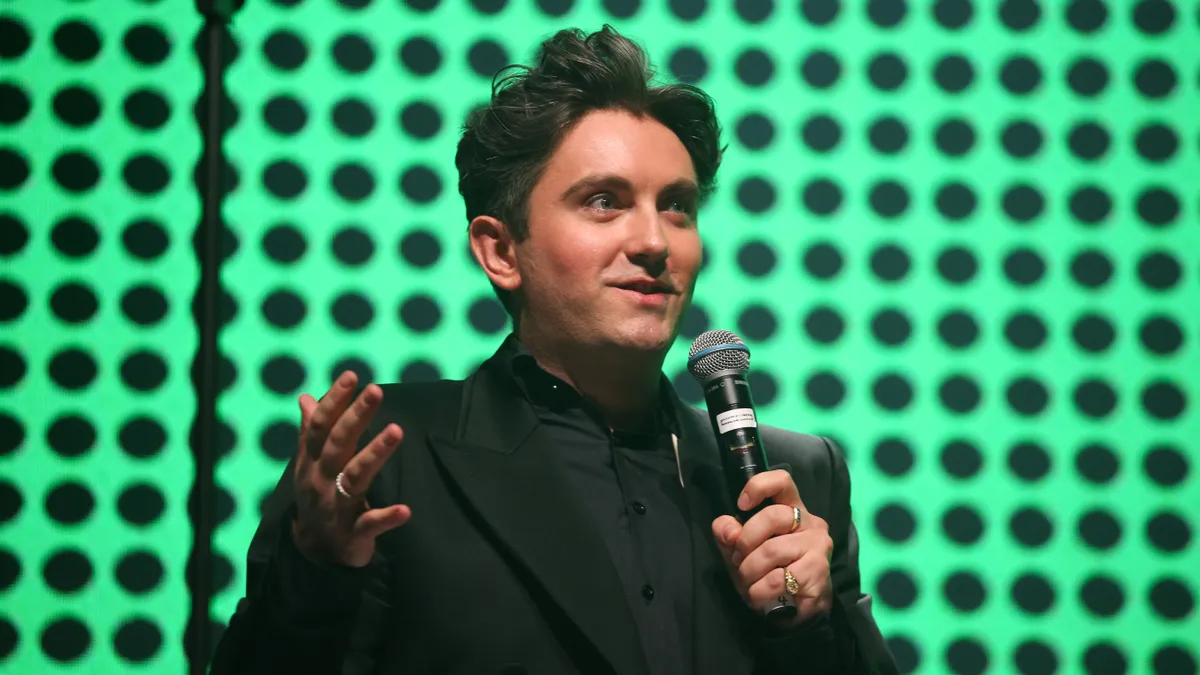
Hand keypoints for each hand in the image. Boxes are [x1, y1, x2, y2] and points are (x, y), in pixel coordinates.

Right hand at [291, 371, 410, 567]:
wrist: (314, 552)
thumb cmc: (318, 497)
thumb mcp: (309, 465)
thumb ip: (310, 431)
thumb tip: (305, 397)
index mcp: (312, 462)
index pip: (320, 427)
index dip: (334, 401)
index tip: (352, 376)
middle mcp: (321, 480)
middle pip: (338, 444)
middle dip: (356, 417)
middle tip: (375, 391)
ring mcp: (337, 506)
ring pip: (355, 476)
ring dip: (375, 453)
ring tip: (396, 431)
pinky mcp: (353, 532)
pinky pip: (370, 523)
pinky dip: (387, 517)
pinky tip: (405, 510)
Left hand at [711, 470, 833, 626]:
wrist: (795, 611)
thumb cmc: (768, 572)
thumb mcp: (741, 551)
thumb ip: (729, 535)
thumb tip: (726, 529)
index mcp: (792, 509)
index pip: (782, 481)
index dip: (758, 487)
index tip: (741, 505)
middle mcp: (810, 523)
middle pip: (773, 516)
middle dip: (745, 541)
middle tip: (738, 560)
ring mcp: (818, 547)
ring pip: (772, 550)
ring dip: (749, 571)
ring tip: (748, 582)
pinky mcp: (818, 572)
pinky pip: (777, 578)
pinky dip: (759, 591)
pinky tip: (759, 595)